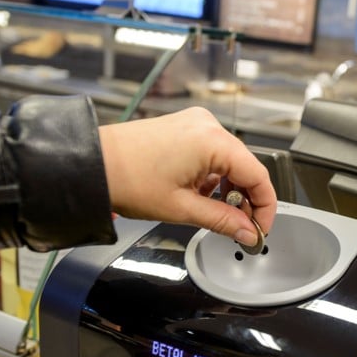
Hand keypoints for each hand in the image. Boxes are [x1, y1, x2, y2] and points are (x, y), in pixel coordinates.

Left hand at [98, 107, 276, 246]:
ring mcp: (196, 123)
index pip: (259, 175)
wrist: (91, 164)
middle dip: (246, 199)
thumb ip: (223, 221)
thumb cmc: (127, 179)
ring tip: (217, 213)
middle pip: (246, 166)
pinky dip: (214, 176)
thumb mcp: (182, 208)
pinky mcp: (185, 127)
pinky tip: (202, 195)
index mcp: (213, 141)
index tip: (260, 228)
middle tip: (240, 227)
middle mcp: (208, 125)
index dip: (265, 207)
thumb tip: (248, 232)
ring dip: (229, 188)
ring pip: (231, 160)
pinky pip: (213, 152)